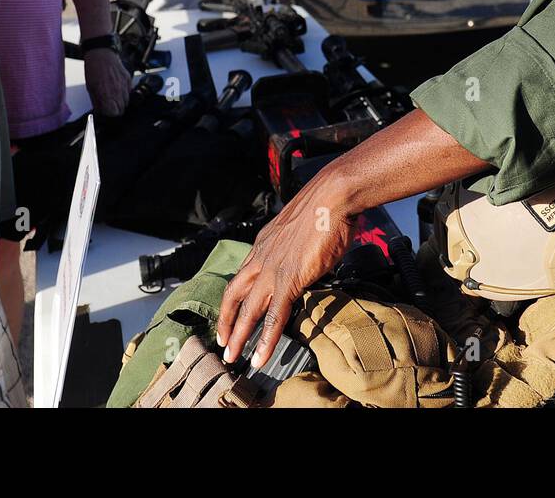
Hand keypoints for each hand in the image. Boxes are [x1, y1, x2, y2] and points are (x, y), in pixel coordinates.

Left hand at [85, 48, 130, 116]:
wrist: (101, 53)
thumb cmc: (93, 68)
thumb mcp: (91, 87)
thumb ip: (97, 101)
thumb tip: (100, 111)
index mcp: (106, 93)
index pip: (114, 113)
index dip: (110, 115)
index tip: (107, 113)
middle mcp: (117, 90)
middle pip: (122, 109)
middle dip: (116, 110)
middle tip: (109, 106)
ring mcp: (125, 84)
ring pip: (127, 101)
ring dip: (121, 102)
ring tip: (113, 96)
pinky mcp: (128, 79)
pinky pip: (129, 91)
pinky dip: (124, 93)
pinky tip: (117, 88)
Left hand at [216, 171, 355, 366]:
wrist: (332, 196)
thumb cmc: (325, 207)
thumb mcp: (301, 229)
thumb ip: (296, 246)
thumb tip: (304, 256)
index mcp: (263, 244)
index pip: (241, 277)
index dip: (233, 299)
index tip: (230, 315)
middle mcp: (261, 257)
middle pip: (234, 296)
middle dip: (226, 322)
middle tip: (222, 344)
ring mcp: (273, 269)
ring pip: (248, 310)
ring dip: (239, 336)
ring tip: (232, 358)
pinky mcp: (289, 279)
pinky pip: (274, 316)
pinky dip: (266, 339)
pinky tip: (261, 356)